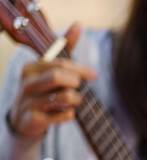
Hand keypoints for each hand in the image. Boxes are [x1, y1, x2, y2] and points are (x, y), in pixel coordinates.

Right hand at [6, 24, 93, 140]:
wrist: (25, 120)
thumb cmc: (44, 90)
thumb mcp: (51, 69)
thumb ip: (64, 48)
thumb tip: (78, 25)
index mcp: (31, 68)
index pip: (60, 64)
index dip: (80, 69)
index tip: (94, 75)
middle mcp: (27, 82)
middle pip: (59, 77)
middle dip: (75, 83)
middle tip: (79, 88)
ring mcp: (29, 101)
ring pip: (64, 97)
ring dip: (76, 100)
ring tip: (74, 101)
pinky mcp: (35, 119)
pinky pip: (64, 115)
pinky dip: (71, 115)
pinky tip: (68, 113)